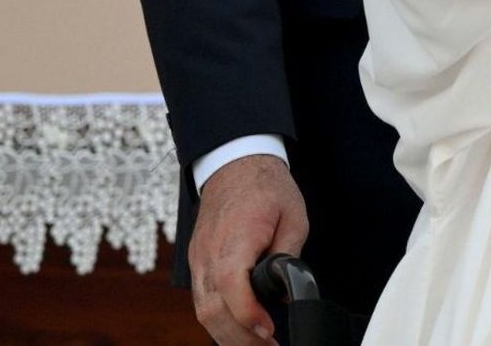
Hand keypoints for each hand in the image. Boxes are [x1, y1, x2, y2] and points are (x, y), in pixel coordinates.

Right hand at [189, 155, 308, 344]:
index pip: (231, 288)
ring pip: (203, 311)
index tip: (269, 331)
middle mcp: (208, 255)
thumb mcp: (293, 217)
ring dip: (228, 335)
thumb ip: (288, 255)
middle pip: (213, 310)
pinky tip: (239, 330)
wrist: (234, 163)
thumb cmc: (266, 187)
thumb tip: (288, 290)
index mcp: (234, 240)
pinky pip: (201, 300)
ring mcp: (198, 260)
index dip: (248, 315)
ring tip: (258, 345)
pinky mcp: (197, 263)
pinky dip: (218, 320)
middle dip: (241, 338)